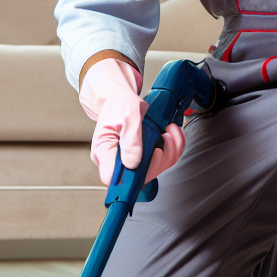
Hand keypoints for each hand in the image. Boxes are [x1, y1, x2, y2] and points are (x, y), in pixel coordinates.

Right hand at [78, 58, 185, 186]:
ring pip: (154, 170)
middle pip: (139, 177)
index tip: (154, 153)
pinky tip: (171, 134)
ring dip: (170, 151)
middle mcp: (115, 160)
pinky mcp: (141, 157)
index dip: (133, 177)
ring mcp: (128, 160)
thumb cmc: (119, 105)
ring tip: (169, 132)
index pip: (112, 178)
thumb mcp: (127, 117)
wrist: (120, 97)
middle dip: (161, 158)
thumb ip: (130, 140)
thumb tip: (133, 163)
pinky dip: (172, 148)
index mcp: (104, 152)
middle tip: (166, 136)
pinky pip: (160, 161)